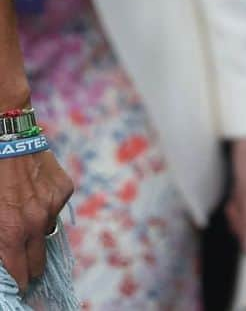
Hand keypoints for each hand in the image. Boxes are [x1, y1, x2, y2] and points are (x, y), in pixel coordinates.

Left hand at [0, 147, 73, 290]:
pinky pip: (56, 207)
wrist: (8, 137)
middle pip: (38, 262)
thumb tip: (6, 253)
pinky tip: (35, 191)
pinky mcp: (64, 189)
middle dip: (29, 265)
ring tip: (24, 215)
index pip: (20, 274)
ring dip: (36, 230)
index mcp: (11, 233)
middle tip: (21, 260)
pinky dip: (46, 205)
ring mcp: (53, 205)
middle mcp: (35, 222)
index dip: (17, 282)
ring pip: (47, 232)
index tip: (16, 283)